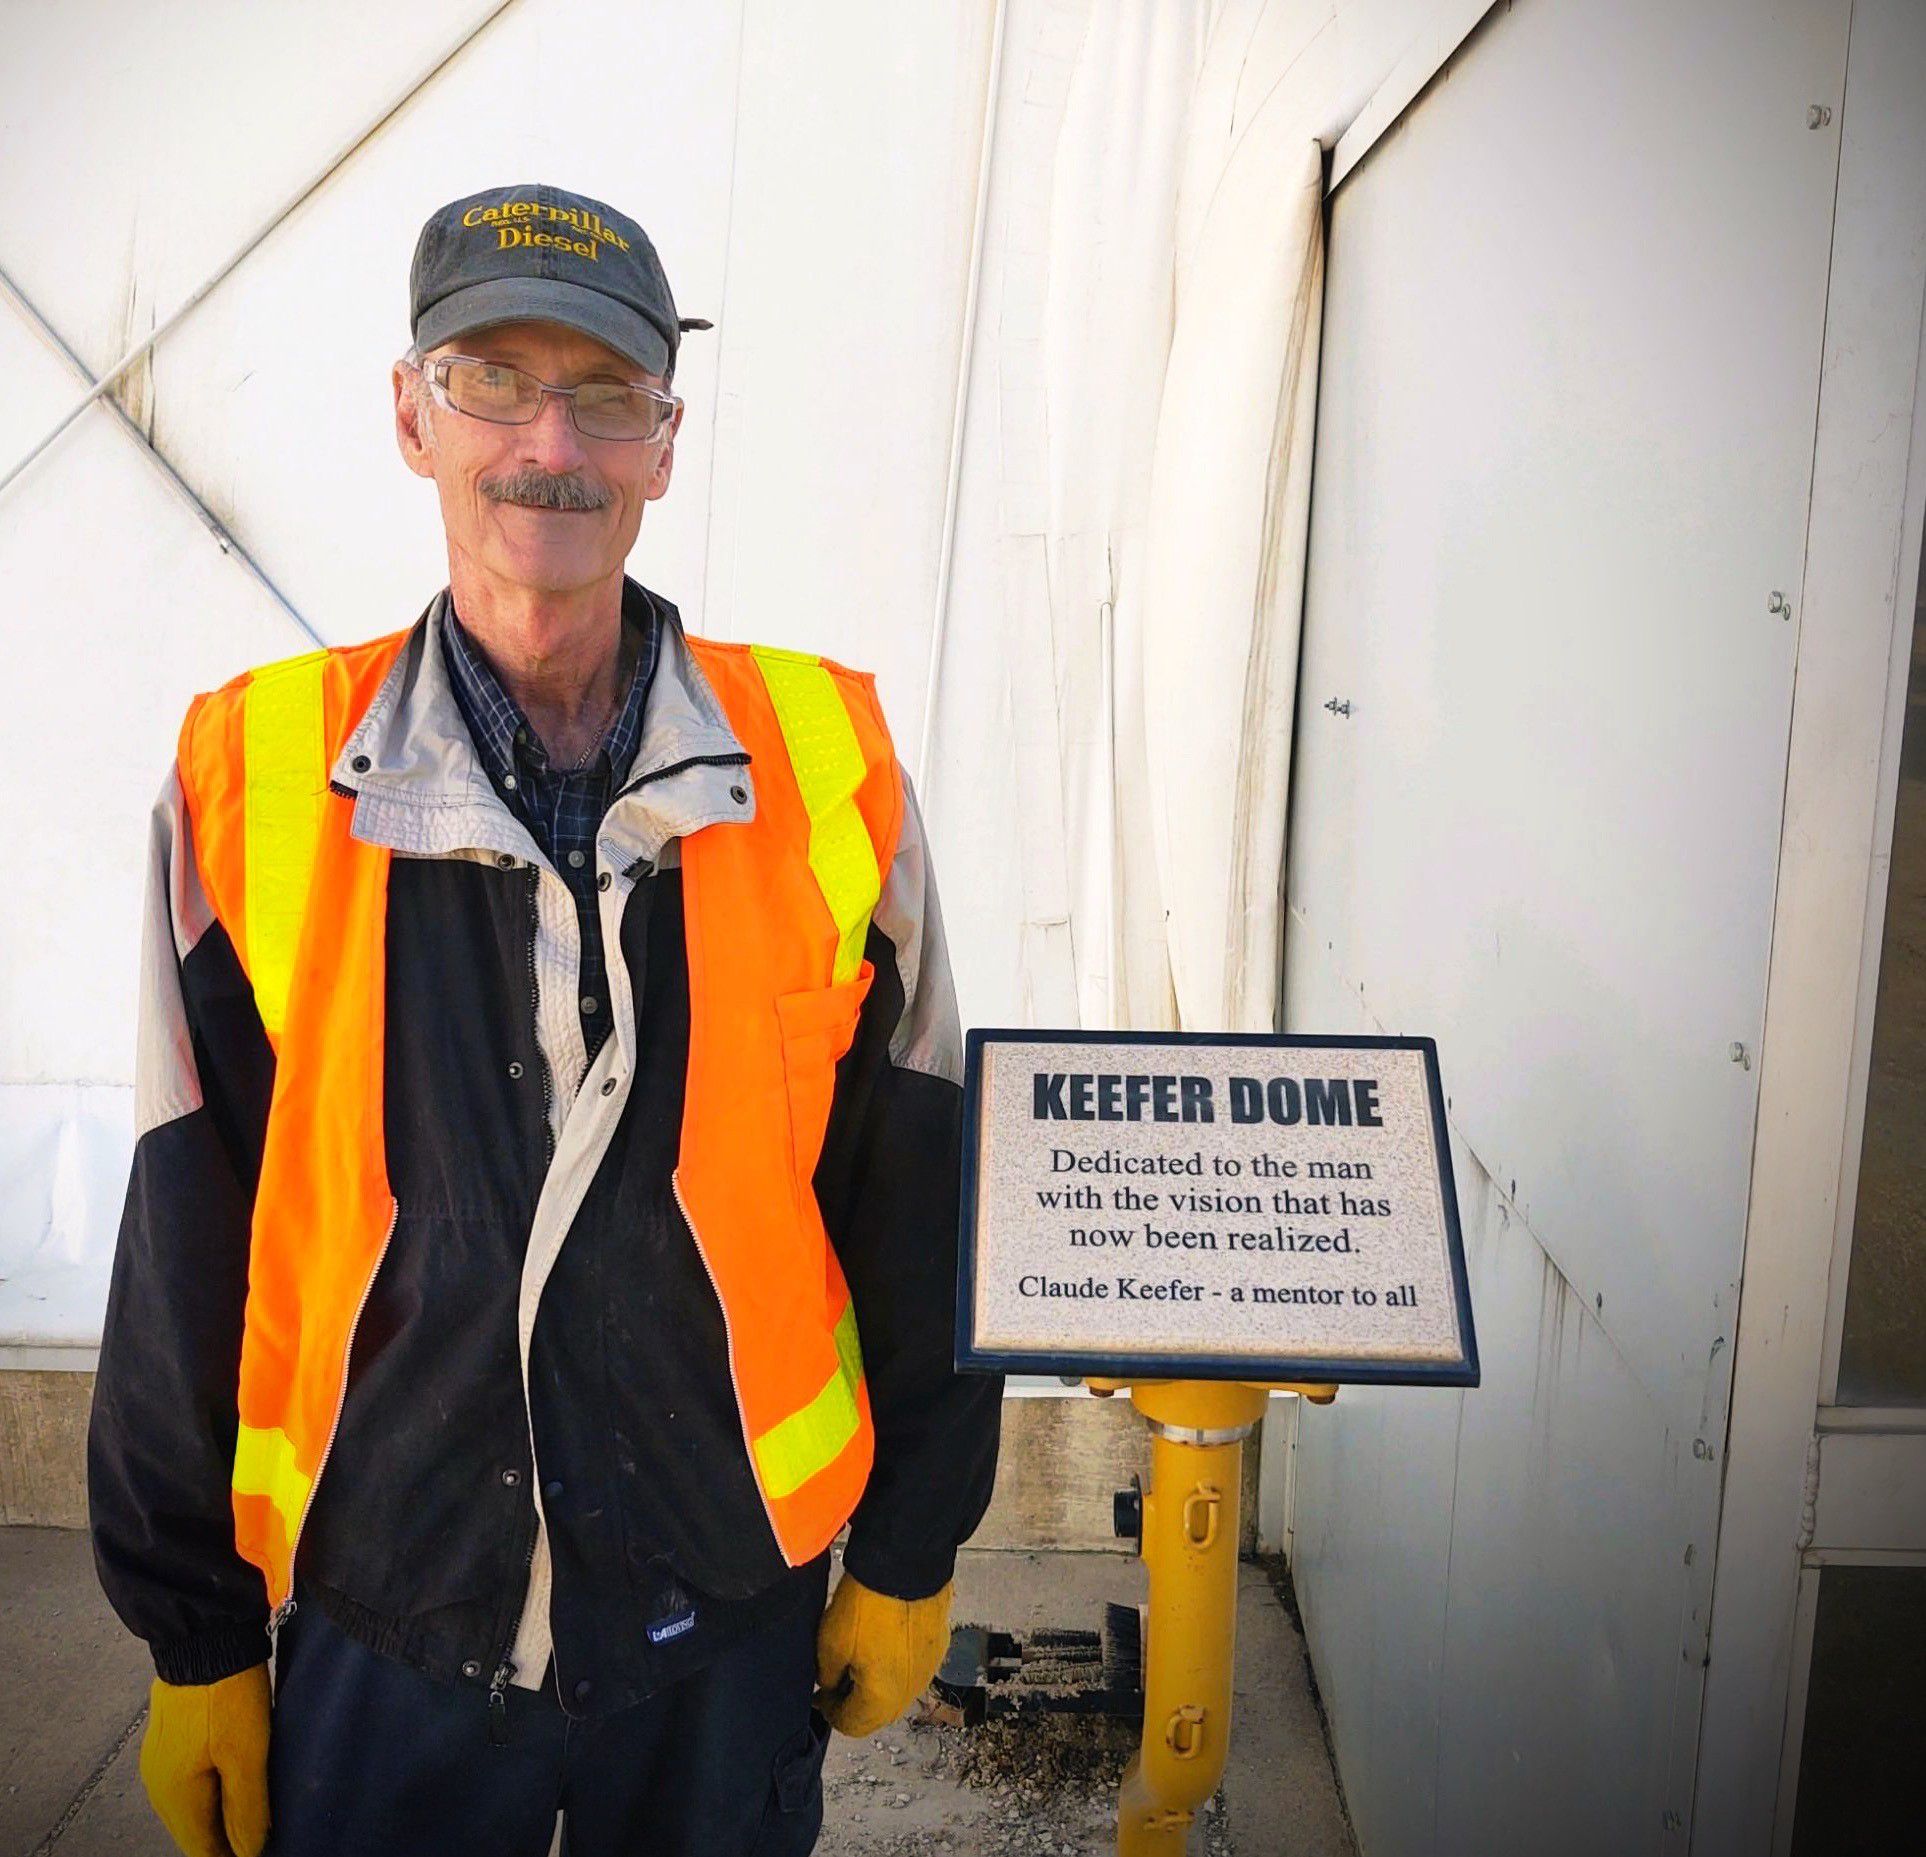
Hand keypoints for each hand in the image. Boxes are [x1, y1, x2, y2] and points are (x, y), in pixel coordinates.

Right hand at [139, 1664, 270, 1856]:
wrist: (205, 1639)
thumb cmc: (226, 1696)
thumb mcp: (246, 1754)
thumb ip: (246, 1808)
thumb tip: (248, 1852)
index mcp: (175, 1797)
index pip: (202, 1849)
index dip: (230, 1856)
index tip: (259, 1851)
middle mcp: (159, 1786)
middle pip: (195, 1829)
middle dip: (225, 1837)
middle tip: (261, 1834)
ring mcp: (161, 1761)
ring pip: (193, 1804)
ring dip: (219, 1812)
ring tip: (254, 1812)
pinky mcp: (170, 1740)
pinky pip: (191, 1779)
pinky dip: (213, 1788)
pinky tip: (236, 1781)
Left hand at [813, 1570, 952, 1737]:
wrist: (904, 1562)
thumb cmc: (868, 1603)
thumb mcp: (830, 1644)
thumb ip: (828, 1677)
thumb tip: (832, 1685)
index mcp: (883, 1700)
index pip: (851, 1725)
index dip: (830, 1711)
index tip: (820, 1694)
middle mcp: (911, 1691)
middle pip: (877, 1713)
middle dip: (854, 1699)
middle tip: (836, 1676)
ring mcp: (929, 1668)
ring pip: (896, 1690)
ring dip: (876, 1682)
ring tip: (859, 1653)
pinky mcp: (938, 1644)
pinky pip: (912, 1665)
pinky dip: (895, 1661)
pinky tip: (882, 1638)